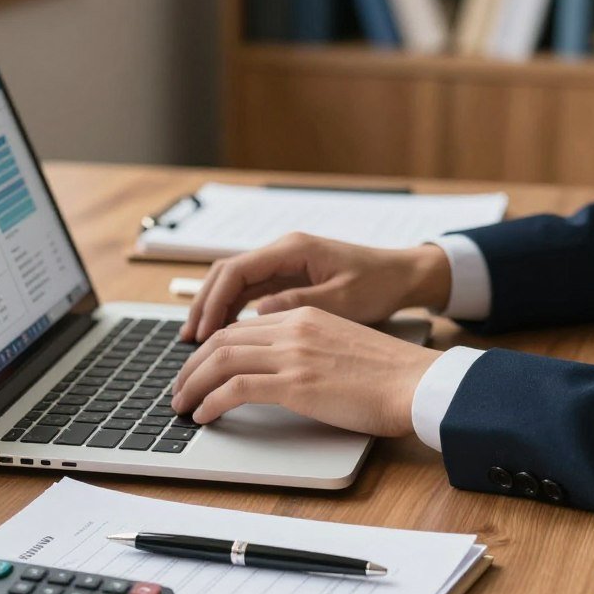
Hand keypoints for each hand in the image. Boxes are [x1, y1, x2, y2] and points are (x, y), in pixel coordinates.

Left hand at [172, 306, 441, 434]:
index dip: (212, 348)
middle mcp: (293, 328)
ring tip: (182, 406)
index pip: (242, 327)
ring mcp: (294, 354)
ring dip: (193, 385)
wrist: (417, 382)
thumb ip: (309, 348)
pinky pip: (237, 388)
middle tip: (179, 389)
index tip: (199, 369)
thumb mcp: (341, 345)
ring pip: (221, 360)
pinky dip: (212, 401)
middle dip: (192, 366)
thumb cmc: (389, 374)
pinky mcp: (296, 383)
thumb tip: (282, 371)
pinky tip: (205, 415)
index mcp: (304, 315)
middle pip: (223, 339)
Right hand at [179, 232, 450, 342]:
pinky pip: (250, 293)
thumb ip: (298, 305)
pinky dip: (233, 313)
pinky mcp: (289, 279)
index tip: (201, 331)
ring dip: (215, 310)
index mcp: (294, 249)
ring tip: (198, 343)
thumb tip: (257, 314)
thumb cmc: (379, 284)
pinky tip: (225, 337)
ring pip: (235, 284)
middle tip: (188, 340)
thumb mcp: (342, 300)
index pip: (237, 271)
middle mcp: (284, 252)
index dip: (214, 301)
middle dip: (204, 305)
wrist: (405, 275)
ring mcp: (284, 264)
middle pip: (227, 274)